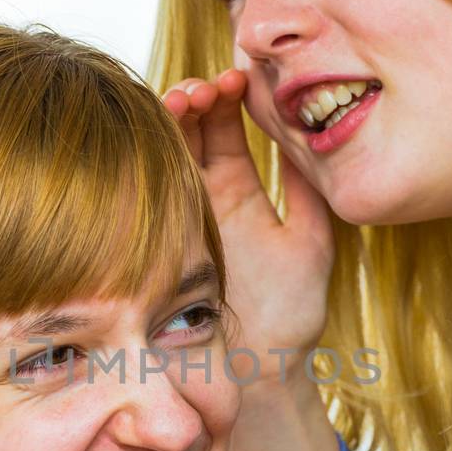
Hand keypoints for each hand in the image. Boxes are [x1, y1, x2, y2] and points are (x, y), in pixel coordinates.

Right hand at [162, 70, 334, 384]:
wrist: (258, 372)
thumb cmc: (290, 315)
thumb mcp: (311, 240)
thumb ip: (305, 188)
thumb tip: (311, 130)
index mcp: (237, 191)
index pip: (223, 126)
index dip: (228, 95)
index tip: (239, 78)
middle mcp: (199, 197)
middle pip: (185, 128)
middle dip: (192, 97)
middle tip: (208, 86)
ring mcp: (171, 215)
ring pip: (160, 150)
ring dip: (168, 117)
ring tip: (187, 98)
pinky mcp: (151, 237)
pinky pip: (140, 189)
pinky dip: (146, 154)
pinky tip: (160, 131)